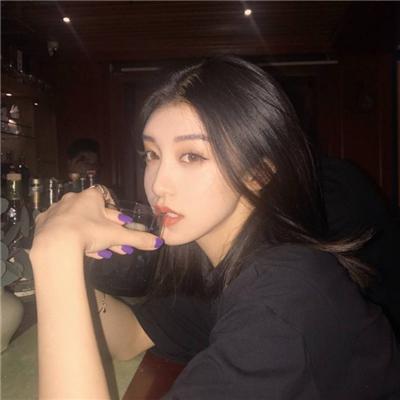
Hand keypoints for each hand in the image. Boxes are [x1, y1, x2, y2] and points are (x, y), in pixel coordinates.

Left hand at [32, 187, 161, 258]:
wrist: (56, 244)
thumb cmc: (89, 233)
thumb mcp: (117, 236)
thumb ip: (138, 238)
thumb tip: (158, 242)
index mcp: (91, 196)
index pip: (108, 204)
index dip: (116, 219)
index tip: (120, 230)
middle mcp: (73, 199)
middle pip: (94, 216)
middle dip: (106, 232)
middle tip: (114, 248)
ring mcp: (57, 210)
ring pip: (78, 223)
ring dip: (90, 236)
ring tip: (98, 253)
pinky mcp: (44, 222)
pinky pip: (61, 229)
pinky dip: (70, 238)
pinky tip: (77, 249)